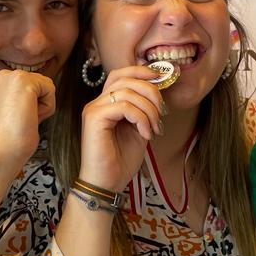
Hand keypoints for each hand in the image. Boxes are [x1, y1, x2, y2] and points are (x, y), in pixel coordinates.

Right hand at [0, 70, 55, 176]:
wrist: (2, 150)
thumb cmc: (7, 138)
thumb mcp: (10, 109)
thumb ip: (20, 96)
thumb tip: (39, 94)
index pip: (28, 85)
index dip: (28, 105)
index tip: (14, 118)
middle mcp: (1, 75)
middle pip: (39, 83)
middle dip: (36, 104)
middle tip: (20, 119)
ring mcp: (12, 76)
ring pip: (46, 86)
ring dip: (41, 106)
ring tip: (24, 118)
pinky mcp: (25, 81)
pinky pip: (51, 90)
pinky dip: (47, 108)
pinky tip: (30, 116)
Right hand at [79, 66, 163, 191]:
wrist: (106, 184)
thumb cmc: (120, 161)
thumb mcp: (138, 131)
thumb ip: (143, 111)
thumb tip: (158, 93)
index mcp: (106, 104)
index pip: (120, 75)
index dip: (140, 71)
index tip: (160, 77)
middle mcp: (96, 103)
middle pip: (125, 79)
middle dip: (150, 91)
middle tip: (162, 112)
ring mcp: (93, 109)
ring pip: (127, 91)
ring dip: (149, 109)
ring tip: (155, 128)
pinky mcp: (94, 118)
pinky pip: (124, 106)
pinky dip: (141, 118)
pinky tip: (145, 134)